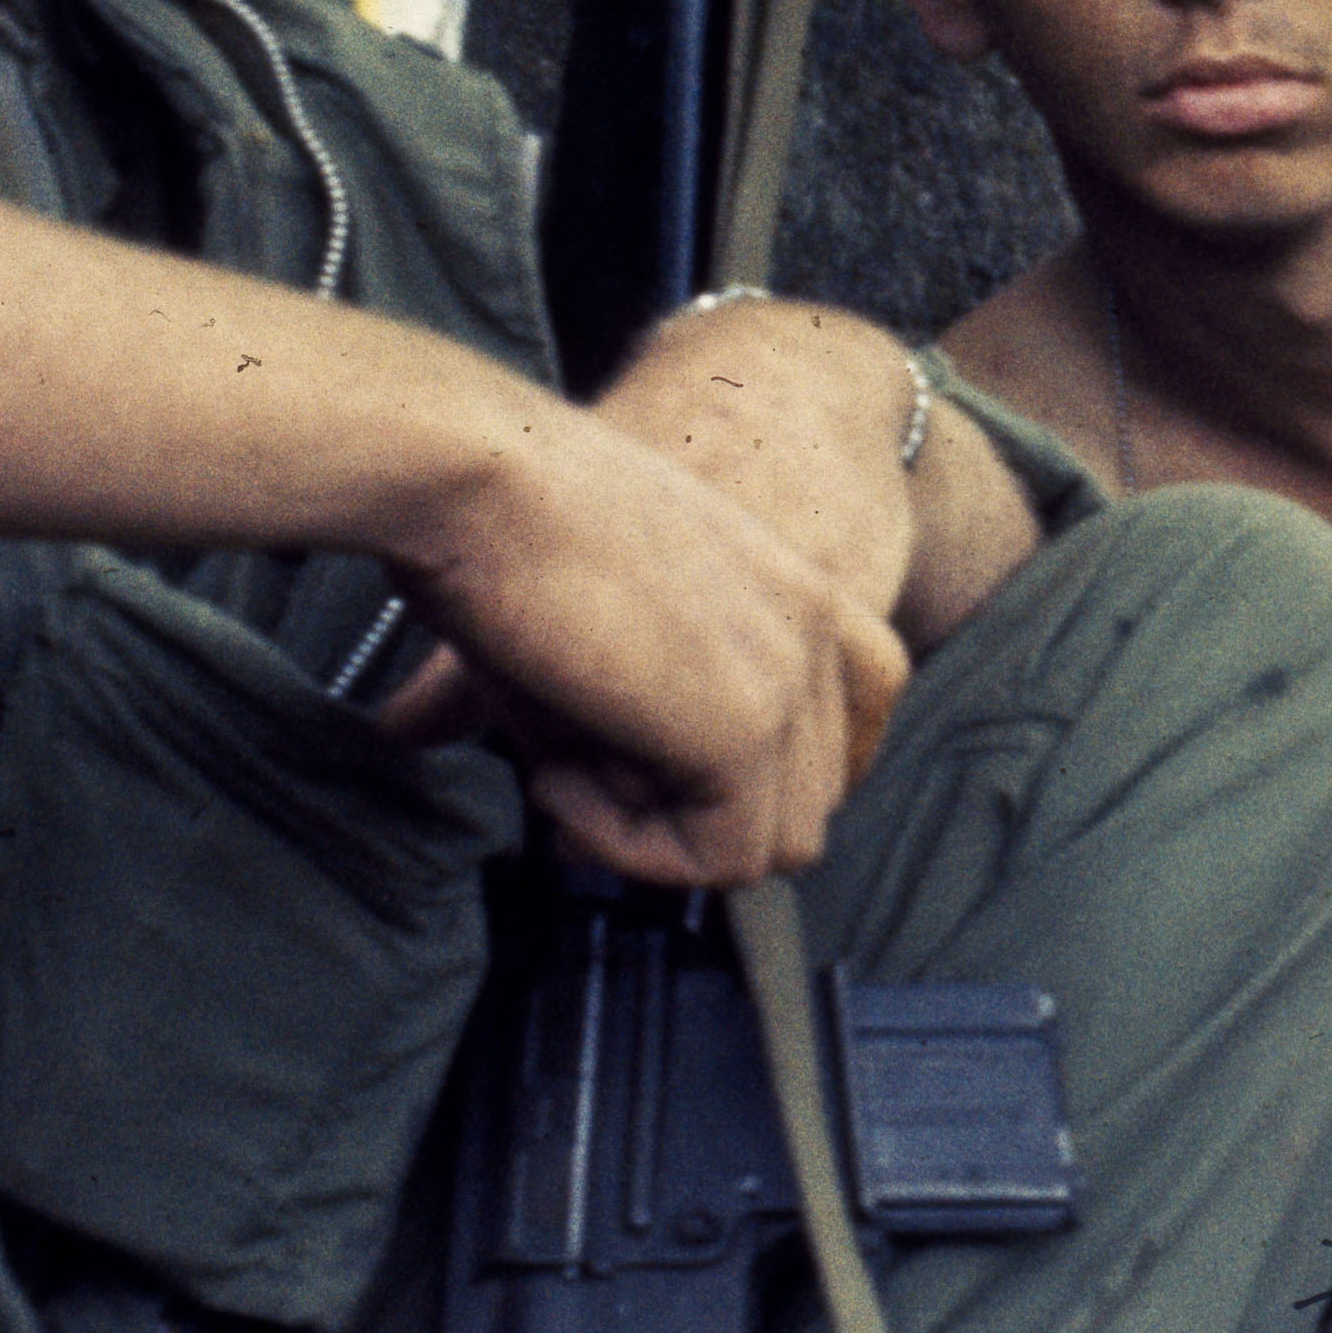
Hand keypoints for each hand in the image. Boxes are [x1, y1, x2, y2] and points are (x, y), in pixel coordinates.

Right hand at [366, 344, 908, 883]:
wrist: (473, 473)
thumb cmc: (501, 525)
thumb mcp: (601, 630)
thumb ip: (636, 727)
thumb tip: (586, 828)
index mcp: (798, 591)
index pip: (858, 725)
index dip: (762, 781)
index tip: (652, 790)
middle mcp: (814, 633)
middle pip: (808, 800)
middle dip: (692, 817)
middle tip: (574, 782)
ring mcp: (789, 684)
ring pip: (771, 842)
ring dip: (660, 839)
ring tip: (560, 775)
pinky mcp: (742, 732)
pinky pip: (720, 858)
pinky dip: (630, 850)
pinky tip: (553, 781)